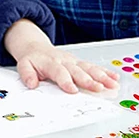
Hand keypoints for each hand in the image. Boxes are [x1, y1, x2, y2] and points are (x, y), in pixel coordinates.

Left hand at [3, 19, 120, 93]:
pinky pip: (93, 67)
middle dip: (88, 80)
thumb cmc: (33, 59)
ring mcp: (74, 61)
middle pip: (77, 71)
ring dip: (101, 76)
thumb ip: (27, 74)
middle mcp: (64, 61)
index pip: (59, 72)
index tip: (73, 90)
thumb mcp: (24, 65)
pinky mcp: (80, 62)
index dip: (66, 81)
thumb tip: (32, 84)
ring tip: (112, 84)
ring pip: (89, 68)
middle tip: (98, 88)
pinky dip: (105, 72)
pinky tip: (114, 78)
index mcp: (50, 63)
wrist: (36, 48)